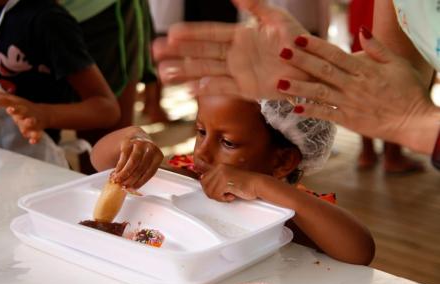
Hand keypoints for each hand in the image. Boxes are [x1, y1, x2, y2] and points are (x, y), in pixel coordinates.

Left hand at [0, 85, 48, 143]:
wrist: (44, 114)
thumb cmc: (23, 107)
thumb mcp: (12, 100)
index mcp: (18, 104)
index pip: (6, 102)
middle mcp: (25, 112)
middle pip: (21, 110)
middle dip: (16, 110)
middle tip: (10, 110)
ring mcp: (33, 121)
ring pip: (32, 121)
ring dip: (29, 122)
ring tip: (27, 124)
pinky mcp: (37, 130)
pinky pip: (37, 134)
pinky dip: (36, 138)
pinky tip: (32, 141)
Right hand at [111, 135, 163, 189]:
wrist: (136, 137)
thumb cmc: (143, 155)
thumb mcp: (148, 162)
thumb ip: (142, 174)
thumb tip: (131, 189)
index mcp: (158, 156)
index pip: (151, 171)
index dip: (141, 181)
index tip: (133, 189)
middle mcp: (151, 148)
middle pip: (141, 167)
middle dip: (132, 178)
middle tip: (124, 186)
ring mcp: (140, 143)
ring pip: (133, 162)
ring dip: (124, 173)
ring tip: (118, 181)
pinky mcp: (129, 141)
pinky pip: (124, 156)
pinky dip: (119, 166)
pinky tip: (116, 172)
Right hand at [154, 0, 308, 99]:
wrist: (313, 68)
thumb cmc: (298, 41)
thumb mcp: (277, 19)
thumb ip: (255, 6)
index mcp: (241, 36)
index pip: (210, 34)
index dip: (191, 34)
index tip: (171, 33)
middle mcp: (235, 55)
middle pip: (201, 53)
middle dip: (178, 53)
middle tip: (155, 52)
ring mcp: (239, 73)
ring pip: (206, 71)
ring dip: (184, 72)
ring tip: (163, 74)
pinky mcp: (247, 90)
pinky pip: (223, 88)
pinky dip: (206, 89)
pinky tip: (188, 90)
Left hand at [200, 164, 262, 202]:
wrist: (257, 184)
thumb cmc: (245, 184)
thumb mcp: (228, 179)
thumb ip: (216, 180)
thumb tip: (202, 181)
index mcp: (219, 166)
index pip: (203, 179)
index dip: (208, 188)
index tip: (214, 193)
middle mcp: (219, 168)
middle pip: (204, 185)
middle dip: (212, 194)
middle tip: (222, 195)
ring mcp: (222, 174)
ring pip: (210, 192)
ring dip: (219, 197)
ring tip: (228, 195)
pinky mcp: (225, 181)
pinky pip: (217, 195)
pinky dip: (224, 199)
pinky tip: (232, 196)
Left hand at [275, 32, 438, 153]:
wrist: (413, 121)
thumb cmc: (408, 91)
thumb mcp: (397, 64)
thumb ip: (377, 47)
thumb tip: (361, 30)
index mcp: (365, 69)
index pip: (335, 55)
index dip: (316, 47)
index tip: (299, 39)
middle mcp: (354, 85)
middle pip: (323, 71)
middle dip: (301, 61)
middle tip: (282, 53)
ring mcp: (349, 103)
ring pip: (320, 93)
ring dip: (299, 87)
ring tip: (280, 82)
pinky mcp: (348, 120)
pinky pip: (326, 114)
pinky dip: (311, 111)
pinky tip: (294, 108)